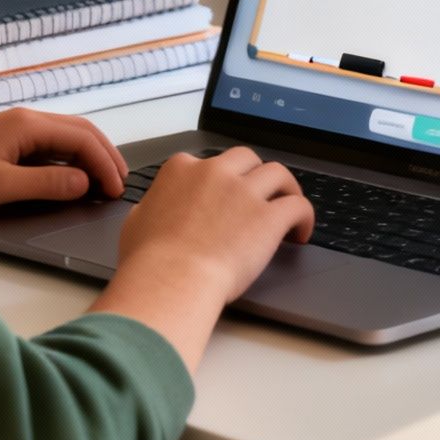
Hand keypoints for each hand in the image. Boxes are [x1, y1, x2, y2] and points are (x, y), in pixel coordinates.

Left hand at [0, 108, 125, 212]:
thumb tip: (84, 184)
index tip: (116, 191)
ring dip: (88, 158)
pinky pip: (48, 145)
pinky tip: (71, 179)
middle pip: (79, 131)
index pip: (83, 138)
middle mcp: (24, 120)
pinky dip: (68, 160)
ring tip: (103, 182)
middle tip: (121, 185)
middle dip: (105, 156)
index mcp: (26, 125)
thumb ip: (46, 185)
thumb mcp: (0, 187)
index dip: (105, 165)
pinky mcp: (4, 141)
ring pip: (65, 138)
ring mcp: (14, 129)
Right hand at [90, 148, 314, 370]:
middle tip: (259, 194)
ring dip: (285, 187)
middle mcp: (214, 173)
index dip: (218, 179)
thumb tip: (151, 211)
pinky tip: (301, 232)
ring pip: (277, 173)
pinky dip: (304, 216)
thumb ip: (151, 208)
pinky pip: (298, 205)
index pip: (205, 163)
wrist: (171, 280)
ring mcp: (243, 193)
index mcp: (181, 170)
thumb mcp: (135, 223)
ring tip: (287, 204)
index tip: (222, 195)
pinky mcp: (269, 217)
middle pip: (245, 159)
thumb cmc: (149, 260)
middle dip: (254, 174)